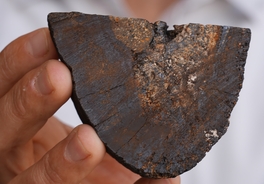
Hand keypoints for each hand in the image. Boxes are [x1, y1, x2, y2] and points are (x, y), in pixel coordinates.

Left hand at [0, 28, 179, 183]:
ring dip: (19, 72)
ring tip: (50, 49)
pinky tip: (45, 42)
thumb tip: (167, 178)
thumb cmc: (98, 176)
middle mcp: (16, 162)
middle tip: (58, 77)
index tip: (91, 139)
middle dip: (29, 106)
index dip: (63, 165)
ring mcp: (8, 130)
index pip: (43, 182)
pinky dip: (18, 58)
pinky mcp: (7, 102)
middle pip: (5, 138)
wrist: (76, 162)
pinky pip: (3, 79)